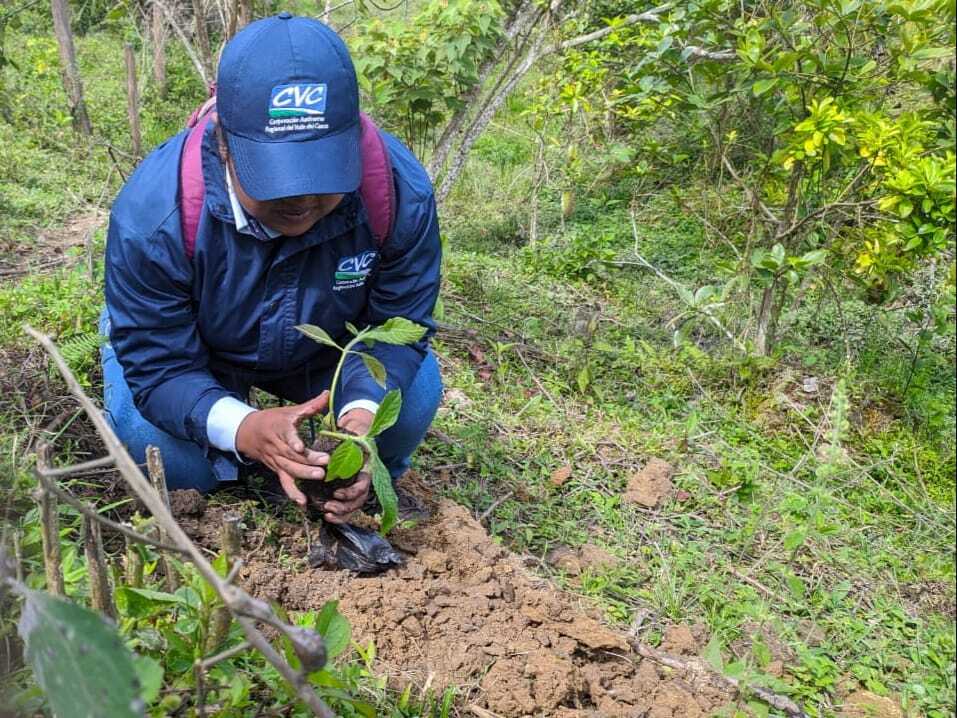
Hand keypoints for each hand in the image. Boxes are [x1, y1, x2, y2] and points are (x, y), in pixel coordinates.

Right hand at [236, 392, 330, 506]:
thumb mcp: (289, 411)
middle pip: (291, 455)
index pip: (286, 435)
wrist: (247, 432)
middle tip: (325, 463)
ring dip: (303, 475)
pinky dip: (293, 493)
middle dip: (308, 460)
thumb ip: (310, 406)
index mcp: (280, 428)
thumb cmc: (273, 420)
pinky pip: (284, 483)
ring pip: (289, 469)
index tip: (300, 447)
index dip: (293, 441)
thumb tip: (327, 394)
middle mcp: (276, 446)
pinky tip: (303, 503)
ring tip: (320, 477)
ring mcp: (276, 460)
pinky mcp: (276, 470)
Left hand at [319, 407, 374, 522]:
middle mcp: (364, 482)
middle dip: (344, 507)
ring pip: (354, 507)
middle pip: (359, 501)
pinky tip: (328, 517)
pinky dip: (339, 516)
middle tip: (328, 506)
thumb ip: (344, 443)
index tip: (336, 493)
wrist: (353, 442)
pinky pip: (348, 510)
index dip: (350, 493)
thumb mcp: (348, 439)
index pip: (363, 487)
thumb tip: (334, 444)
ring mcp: (357, 490)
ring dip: (341, 513)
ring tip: (327, 513)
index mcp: (365, 470)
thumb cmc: (348, 440)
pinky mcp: (349, 495)